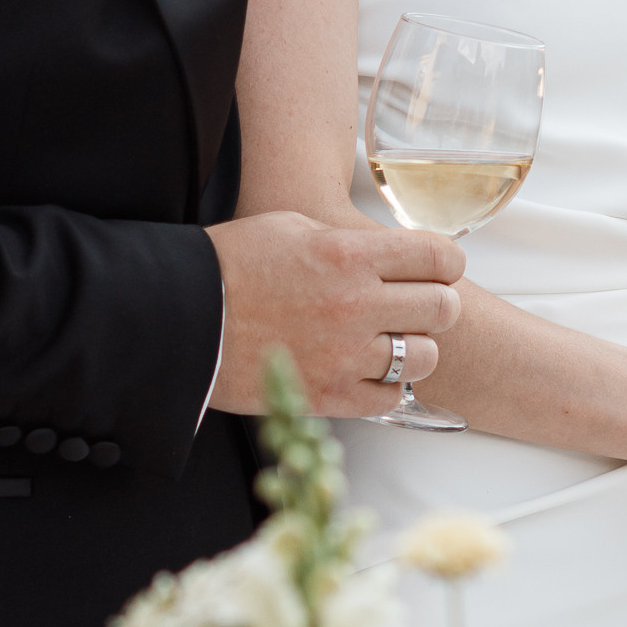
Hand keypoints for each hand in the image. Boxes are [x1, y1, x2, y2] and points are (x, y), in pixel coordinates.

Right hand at [205, 212, 464, 418]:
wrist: (180, 315)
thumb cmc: (231, 265)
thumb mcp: (294, 228)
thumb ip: (349, 241)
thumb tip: (388, 252)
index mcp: (348, 255)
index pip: (436, 256)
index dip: (446, 262)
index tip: (437, 267)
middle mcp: (355, 304)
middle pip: (442, 307)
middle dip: (435, 303)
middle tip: (417, 305)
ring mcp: (345, 354)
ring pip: (424, 356)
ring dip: (414, 347)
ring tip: (391, 342)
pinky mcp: (329, 395)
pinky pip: (391, 397)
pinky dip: (386, 386)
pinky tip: (367, 372)